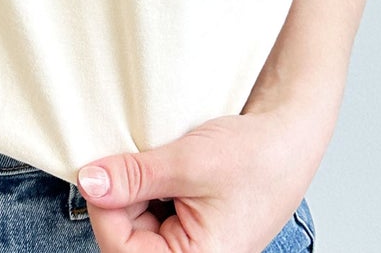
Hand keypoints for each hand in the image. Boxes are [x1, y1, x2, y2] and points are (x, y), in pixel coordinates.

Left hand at [77, 111, 323, 252]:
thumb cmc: (255, 157)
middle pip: (126, 237)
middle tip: (137, 156)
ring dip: (137, 189)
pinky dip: (151, 187)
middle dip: (123, 195)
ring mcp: (190, 245)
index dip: (104, 205)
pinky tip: (166, 168)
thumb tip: (89, 182)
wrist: (290, 138)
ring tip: (161, 160)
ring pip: (137, 222)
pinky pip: (153, 213)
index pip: (120, 248)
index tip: (101, 167)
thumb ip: (134, 177)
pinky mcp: (190, 227)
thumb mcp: (187, 162)